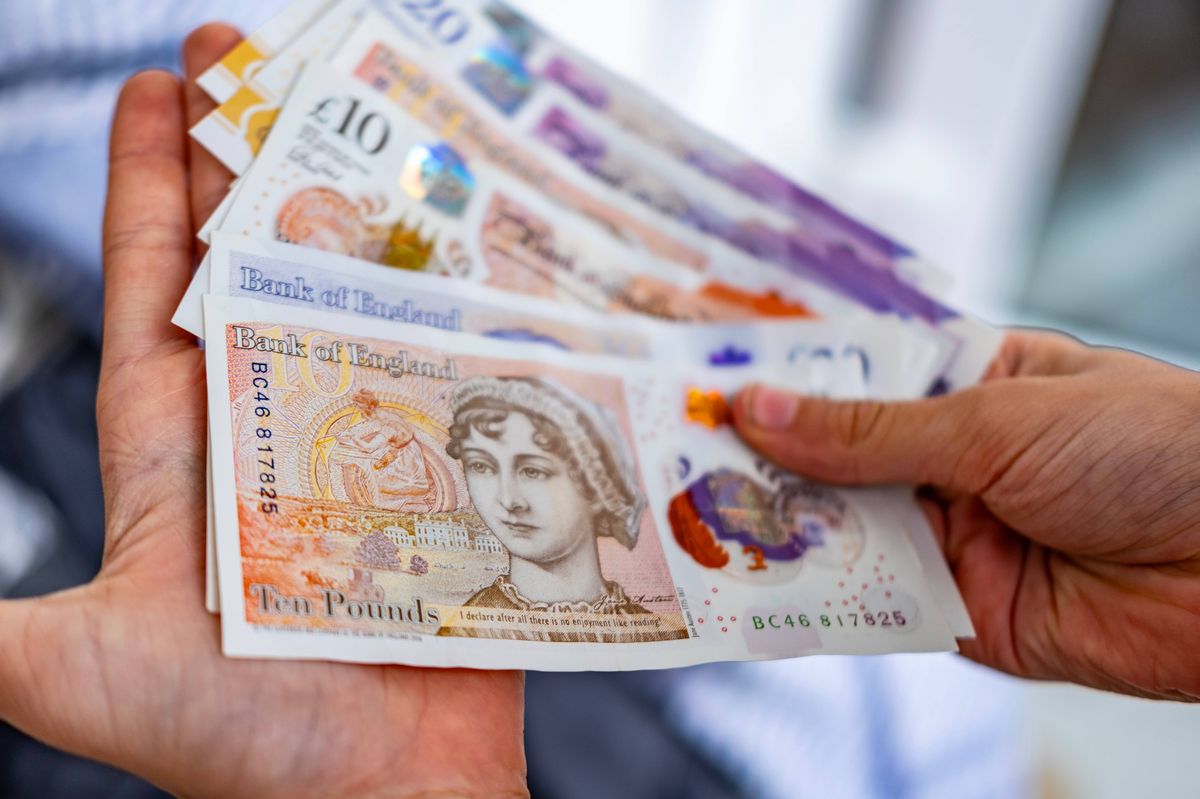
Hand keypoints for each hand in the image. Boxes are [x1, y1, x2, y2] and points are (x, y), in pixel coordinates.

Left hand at [0, 26, 526, 797]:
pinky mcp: (455, 472)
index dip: (152, 187)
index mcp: (185, 449)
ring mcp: (372, 443)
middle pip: (261, 263)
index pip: (159, 287)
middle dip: (255, 157)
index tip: (158, 88)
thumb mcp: (74, 668)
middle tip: (262, 57)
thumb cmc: (242, 745)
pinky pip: (461, 366)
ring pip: (362, 295)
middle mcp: (276, 429)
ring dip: (365, 207)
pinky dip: (471, 303)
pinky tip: (485, 240)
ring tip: (375, 118)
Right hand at [734, 331, 1199, 700]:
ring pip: (840, 529)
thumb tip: (759, 408)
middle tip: (670, 450)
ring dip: (776, 526)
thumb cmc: (1154, 450)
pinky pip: (869, 603)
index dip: (777, 373)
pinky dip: (816, 598)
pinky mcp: (956, 612)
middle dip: (759, 455)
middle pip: (831, 455)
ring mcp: (950, 535)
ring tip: (691, 512)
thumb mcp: (1000, 420)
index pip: (851, 372)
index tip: (697, 374)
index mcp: (969, 383)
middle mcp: (950, 458)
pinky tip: (757, 584)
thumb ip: (872, 429)